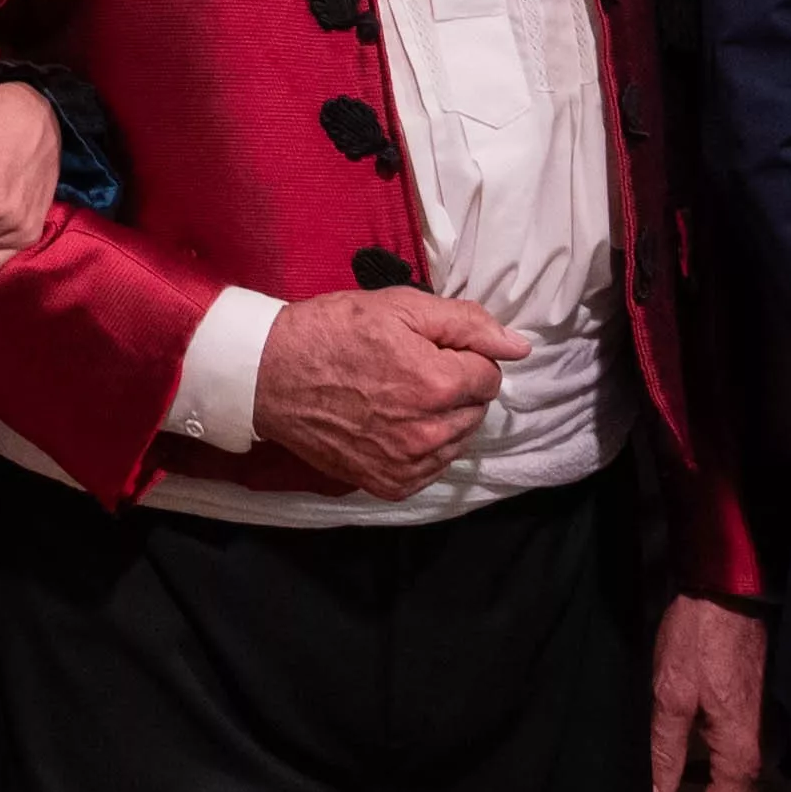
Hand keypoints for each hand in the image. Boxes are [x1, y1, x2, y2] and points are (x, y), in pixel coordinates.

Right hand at [246, 287, 525, 500]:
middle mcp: (431, 434)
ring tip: (399, 394)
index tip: (428, 346)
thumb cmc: (334, 331)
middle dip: (456, 385)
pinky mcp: (390, 485)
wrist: (271, 375)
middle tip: (411, 366)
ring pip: (458, 439)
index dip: (462, 353)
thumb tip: (519, 346)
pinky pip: (432, 467)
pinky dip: (422, 446)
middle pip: (477, 409)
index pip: (490, 373)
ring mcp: (410, 465)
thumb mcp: (400, 306)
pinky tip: (392, 422)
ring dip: (442, 417)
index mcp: (440, 385)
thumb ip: (466, 323)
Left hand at [645, 594, 764, 791]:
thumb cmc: (699, 638)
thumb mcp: (671, 695)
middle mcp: (758, 752)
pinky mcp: (751, 722)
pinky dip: (717, 787)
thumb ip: (664, 752)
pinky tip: (687, 780)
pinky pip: (738, 771)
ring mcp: (758, 737)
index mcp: (739, 753)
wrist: (728, 593)